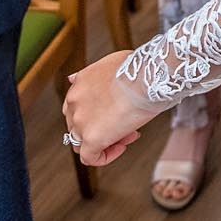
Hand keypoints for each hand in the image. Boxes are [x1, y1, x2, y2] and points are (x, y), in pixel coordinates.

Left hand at [62, 50, 153, 166]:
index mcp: (79, 84)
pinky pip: (89, 158)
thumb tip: (73, 78)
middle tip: (126, 123)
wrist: (147, 77)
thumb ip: (91, 73)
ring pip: (82, 142)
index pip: (78, 106)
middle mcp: (75, 103)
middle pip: (80, 125)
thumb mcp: (110, 62)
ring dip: (104, 141)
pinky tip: (121, 147)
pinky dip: (104, 156)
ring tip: (127, 135)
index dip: (97, 112)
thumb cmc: (138, 68)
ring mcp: (81, 122)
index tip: (117, 110)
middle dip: (103, 126)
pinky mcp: (91, 139)